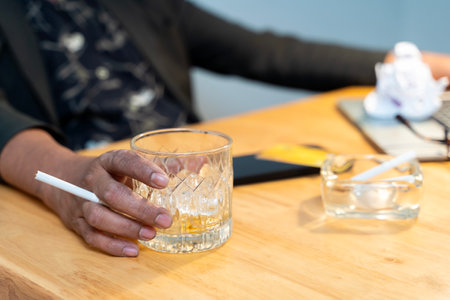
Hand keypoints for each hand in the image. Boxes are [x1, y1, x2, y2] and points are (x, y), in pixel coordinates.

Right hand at [0, 129, 171, 256]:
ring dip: (126, 228)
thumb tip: (200, 163)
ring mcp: (82, 202)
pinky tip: (133, 249)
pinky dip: (112, 245)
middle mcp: (93, 180)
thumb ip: (162, 165)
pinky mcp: (77, 223)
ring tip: (151, 235)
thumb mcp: (128, 164)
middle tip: (165, 219)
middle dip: (140, 209)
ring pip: (100, 216)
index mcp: (108, 161)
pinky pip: (92, 237)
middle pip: (113, 194)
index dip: (143, 171)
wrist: (64, 179)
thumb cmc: (109, 173)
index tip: (164, 182)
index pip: (124, 161)